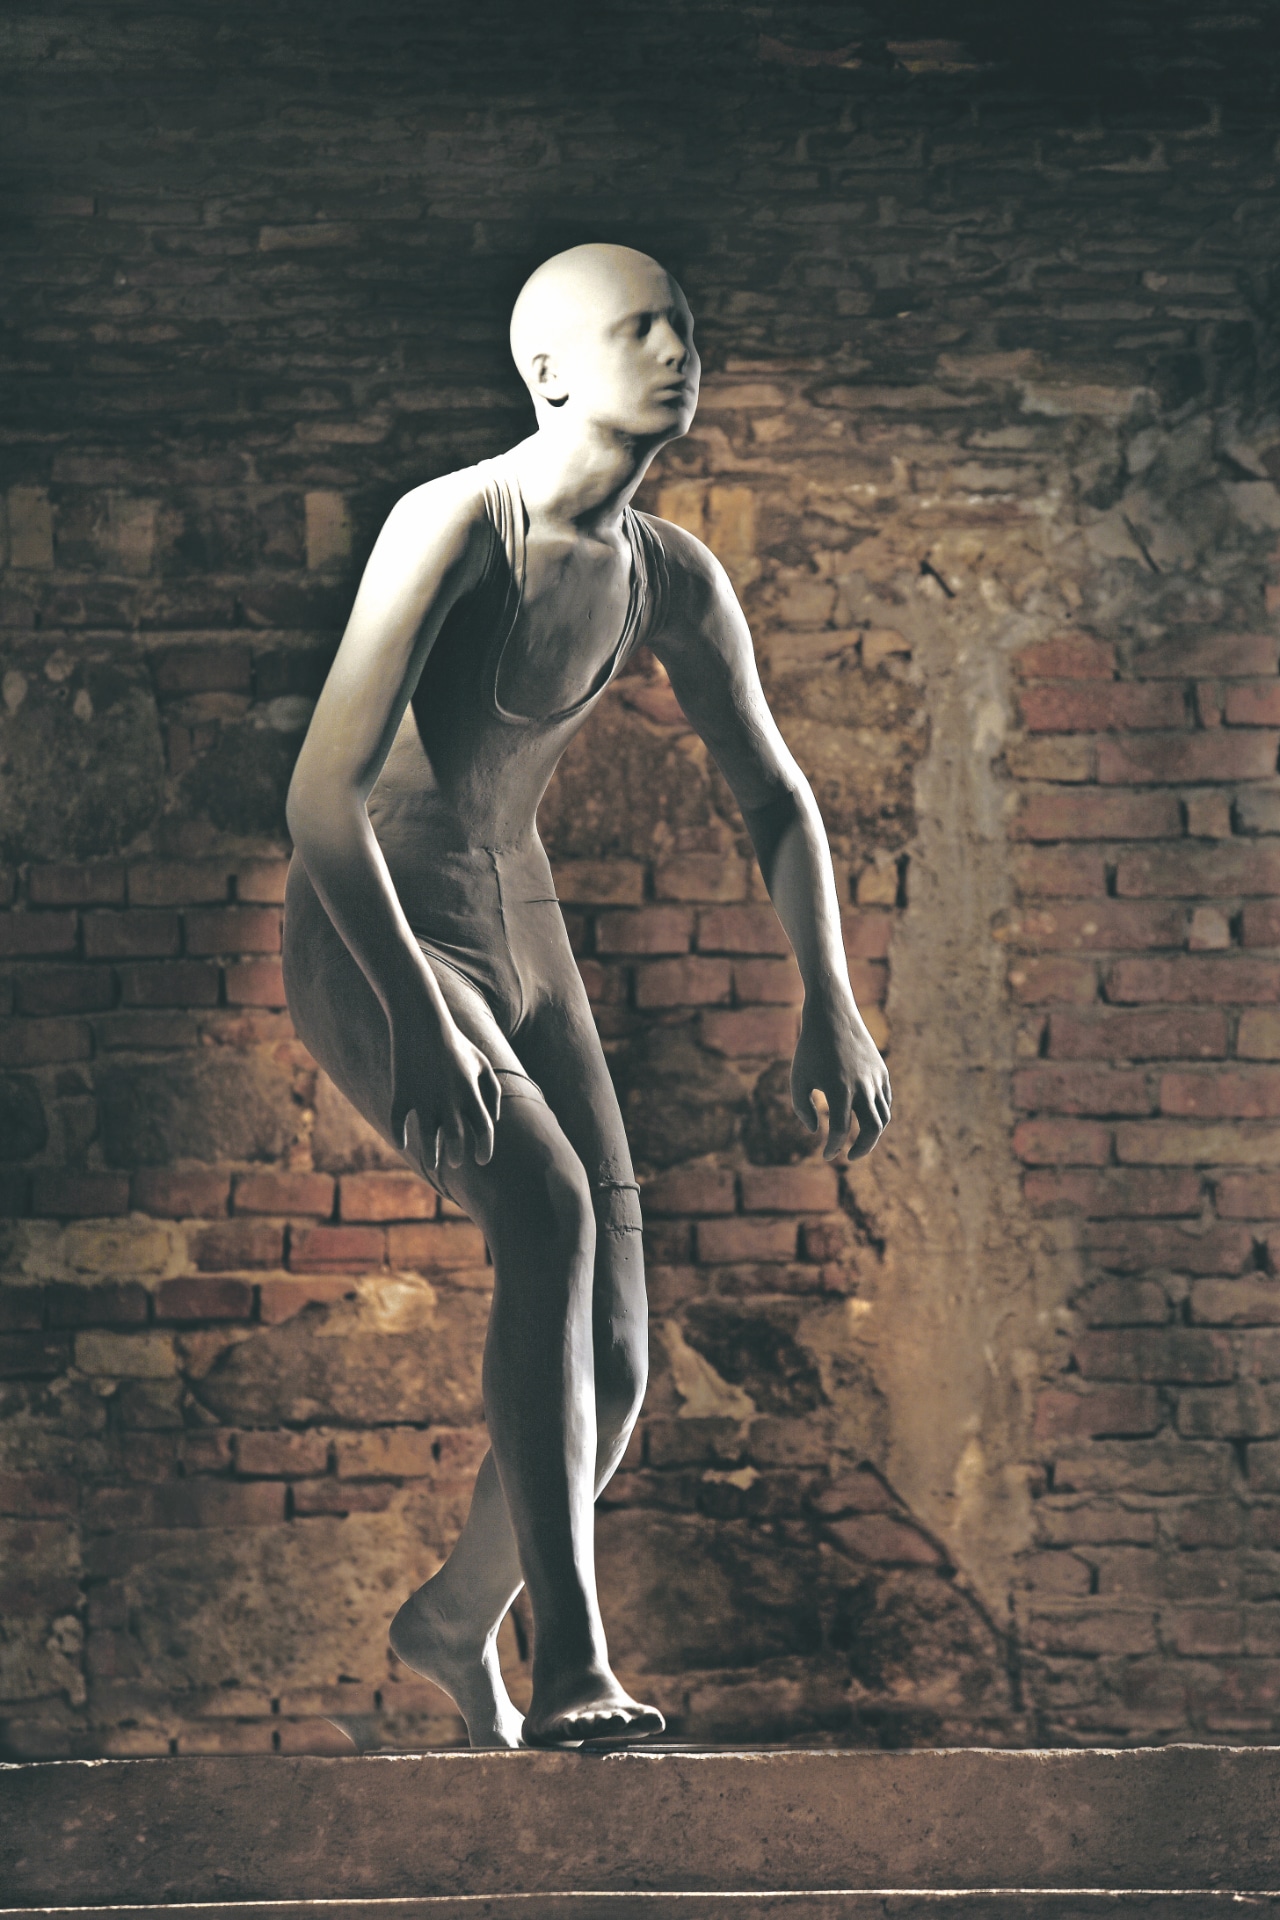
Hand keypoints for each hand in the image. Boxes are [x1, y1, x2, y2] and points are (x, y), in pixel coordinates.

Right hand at [389, 1010, 501, 1171]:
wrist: (423, 1022)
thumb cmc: (456, 1044)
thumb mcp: (482, 1062)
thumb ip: (493, 1092)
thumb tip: (493, 1120)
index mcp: (470, 1093)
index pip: (483, 1130)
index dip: (485, 1149)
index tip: (481, 1160)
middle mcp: (449, 1100)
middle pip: (456, 1140)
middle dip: (456, 1157)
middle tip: (454, 1162)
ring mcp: (424, 1098)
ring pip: (428, 1139)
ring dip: (431, 1156)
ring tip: (433, 1164)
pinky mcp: (402, 1093)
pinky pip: (398, 1123)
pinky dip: (400, 1137)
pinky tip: (403, 1143)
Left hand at [791, 998, 890, 1162]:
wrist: (832, 1013)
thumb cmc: (810, 1047)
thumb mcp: (798, 1078)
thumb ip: (802, 1109)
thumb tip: (816, 1131)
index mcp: (838, 1090)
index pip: (840, 1130)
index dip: (833, 1147)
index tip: (826, 1155)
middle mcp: (861, 1087)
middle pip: (871, 1129)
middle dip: (862, 1148)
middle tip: (850, 1157)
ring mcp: (875, 1079)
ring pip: (883, 1117)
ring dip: (873, 1134)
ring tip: (859, 1142)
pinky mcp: (882, 1071)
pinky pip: (885, 1101)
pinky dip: (879, 1115)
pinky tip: (866, 1120)